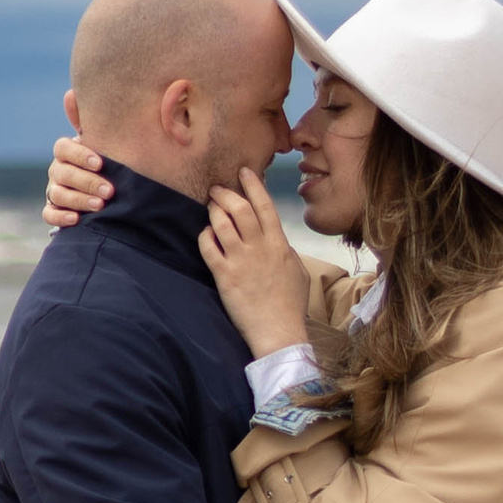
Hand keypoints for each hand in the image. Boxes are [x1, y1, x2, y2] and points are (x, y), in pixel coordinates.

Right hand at [43, 91, 111, 229]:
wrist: (109, 191)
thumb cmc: (105, 161)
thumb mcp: (102, 142)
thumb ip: (89, 122)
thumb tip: (70, 93)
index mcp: (66, 152)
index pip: (63, 149)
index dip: (80, 156)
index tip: (101, 164)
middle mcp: (57, 170)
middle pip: (63, 173)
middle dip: (86, 182)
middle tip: (109, 191)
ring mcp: (54, 190)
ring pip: (58, 194)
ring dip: (78, 199)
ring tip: (100, 205)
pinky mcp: (54, 211)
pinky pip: (49, 215)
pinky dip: (60, 217)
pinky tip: (77, 219)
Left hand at [198, 167, 313, 354]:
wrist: (278, 330)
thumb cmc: (291, 304)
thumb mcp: (298, 271)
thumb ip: (286, 250)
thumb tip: (278, 238)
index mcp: (279, 244)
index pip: (264, 206)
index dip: (253, 185)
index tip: (244, 171)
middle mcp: (260, 247)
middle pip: (240, 208)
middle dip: (226, 193)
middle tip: (217, 189)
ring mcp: (241, 261)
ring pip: (222, 223)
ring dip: (214, 211)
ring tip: (210, 208)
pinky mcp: (225, 276)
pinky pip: (208, 247)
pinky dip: (205, 236)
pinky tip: (205, 235)